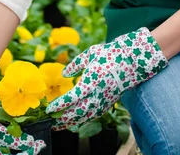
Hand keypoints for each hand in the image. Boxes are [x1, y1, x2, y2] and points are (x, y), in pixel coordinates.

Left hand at [46, 27, 167, 130]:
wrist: (130, 61)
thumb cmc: (109, 54)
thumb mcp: (90, 54)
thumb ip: (75, 64)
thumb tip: (64, 74)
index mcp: (91, 81)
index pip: (72, 98)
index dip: (60, 105)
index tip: (49, 108)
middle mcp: (97, 95)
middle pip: (77, 112)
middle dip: (62, 117)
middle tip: (50, 120)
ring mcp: (103, 101)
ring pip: (85, 117)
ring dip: (70, 122)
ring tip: (58, 125)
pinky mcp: (108, 104)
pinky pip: (93, 116)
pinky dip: (82, 121)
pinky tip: (74, 121)